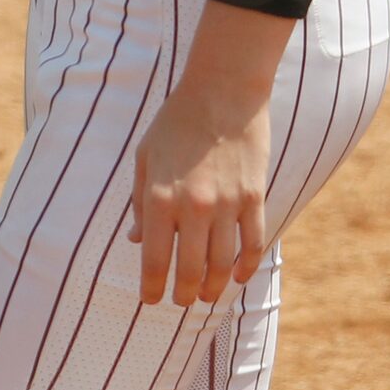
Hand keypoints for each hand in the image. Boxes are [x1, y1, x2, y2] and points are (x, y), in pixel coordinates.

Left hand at [130, 59, 271, 306]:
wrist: (222, 89)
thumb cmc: (176, 121)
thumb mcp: (145, 157)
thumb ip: (139, 202)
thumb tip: (136, 240)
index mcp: (160, 198)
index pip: (155, 260)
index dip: (152, 288)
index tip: (151, 299)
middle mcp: (194, 206)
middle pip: (190, 270)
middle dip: (184, 293)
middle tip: (181, 300)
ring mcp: (227, 204)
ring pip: (223, 264)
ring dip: (214, 287)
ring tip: (207, 294)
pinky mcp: (253, 196)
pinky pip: (253, 243)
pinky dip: (247, 267)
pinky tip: (239, 277)